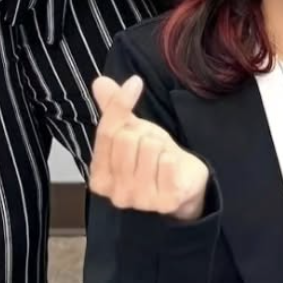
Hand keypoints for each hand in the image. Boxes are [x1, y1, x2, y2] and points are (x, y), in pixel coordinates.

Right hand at [89, 75, 208, 220]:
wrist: (184, 183)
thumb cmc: (152, 158)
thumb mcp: (131, 131)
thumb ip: (113, 108)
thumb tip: (100, 81)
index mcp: (98, 177)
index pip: (106, 132)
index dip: (121, 104)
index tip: (135, 83)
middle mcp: (115, 193)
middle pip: (127, 139)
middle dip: (145, 133)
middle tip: (153, 145)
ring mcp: (140, 199)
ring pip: (149, 147)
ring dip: (161, 146)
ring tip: (162, 157)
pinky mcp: (165, 201)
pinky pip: (167, 161)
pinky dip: (173, 157)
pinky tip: (172, 168)